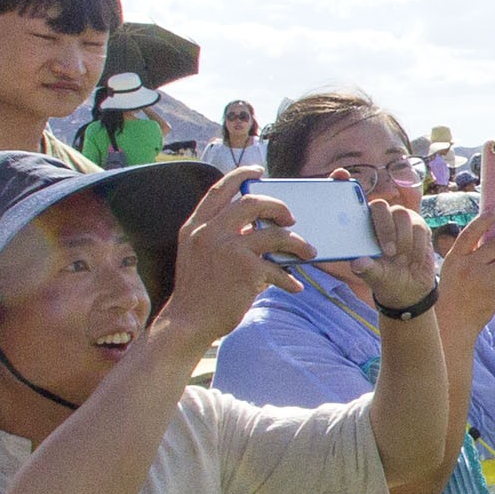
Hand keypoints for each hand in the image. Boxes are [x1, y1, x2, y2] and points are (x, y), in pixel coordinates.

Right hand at [165, 167, 312, 341]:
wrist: (187, 322)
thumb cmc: (197, 290)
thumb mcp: (197, 253)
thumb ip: (217, 235)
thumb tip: (254, 225)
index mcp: (196, 226)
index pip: (219, 189)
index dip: (240, 175)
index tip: (258, 171)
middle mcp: (209, 232)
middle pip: (254, 202)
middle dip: (279, 206)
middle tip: (291, 219)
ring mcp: (228, 249)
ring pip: (277, 234)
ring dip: (298, 243)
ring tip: (307, 252)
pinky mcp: (246, 269)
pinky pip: (279, 268)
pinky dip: (290, 279)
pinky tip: (295, 286)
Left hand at [346, 197, 438, 310]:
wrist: (410, 286)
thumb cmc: (387, 278)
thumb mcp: (376, 277)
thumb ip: (367, 269)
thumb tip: (357, 263)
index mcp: (369, 226)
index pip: (375, 208)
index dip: (383, 226)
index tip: (386, 251)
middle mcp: (386, 218)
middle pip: (396, 210)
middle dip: (395, 233)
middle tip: (393, 255)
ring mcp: (404, 221)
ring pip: (409, 219)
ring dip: (407, 243)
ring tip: (403, 262)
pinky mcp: (419, 228)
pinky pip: (422, 230)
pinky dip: (418, 249)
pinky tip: (414, 263)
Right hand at [438, 225, 494, 334]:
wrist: (454, 321)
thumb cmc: (454, 292)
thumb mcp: (452, 269)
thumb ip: (465, 253)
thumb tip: (481, 231)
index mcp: (455, 257)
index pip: (471, 232)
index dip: (485, 219)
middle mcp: (467, 266)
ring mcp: (480, 280)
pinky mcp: (493, 294)